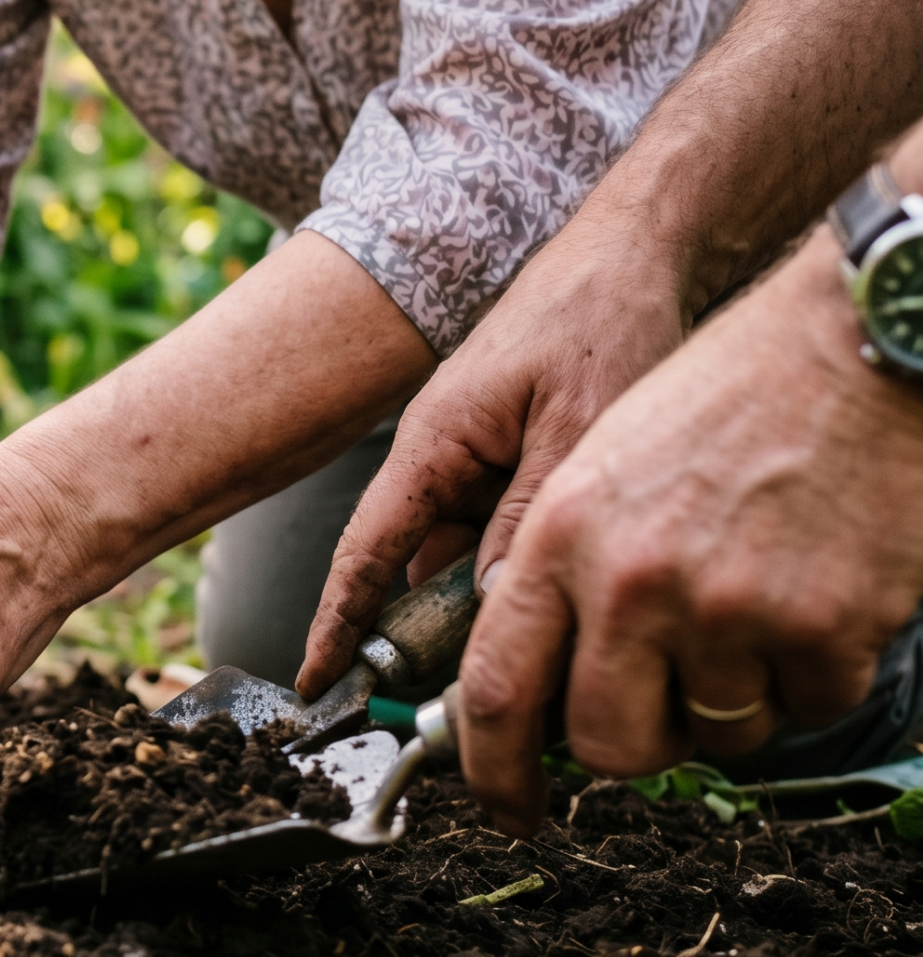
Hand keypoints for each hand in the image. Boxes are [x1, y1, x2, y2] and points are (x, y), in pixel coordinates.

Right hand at [296, 223, 684, 697]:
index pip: (367, 549)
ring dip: (488, 601)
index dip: (338, 622)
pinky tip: (570, 602)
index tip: (316, 682)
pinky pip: (502, 530)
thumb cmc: (603, 321)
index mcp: (434, 441)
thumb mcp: (577, 429)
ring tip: (537, 662)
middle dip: (426, 633)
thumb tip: (498, 605)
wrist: (640, 252)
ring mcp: (479, 457)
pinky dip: (522, 567)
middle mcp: (444, 454)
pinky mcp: (515, 457)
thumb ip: (530, 519)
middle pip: (414, 565)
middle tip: (462, 703)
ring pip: (465, 554)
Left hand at [459, 236, 922, 834]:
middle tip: (662, 704)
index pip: (495, 689)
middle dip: (633, 744)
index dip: (492, 770)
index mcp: (557, 537)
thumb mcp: (598, 464)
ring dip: (734, 698)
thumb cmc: (725, 395)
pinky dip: (813, 670)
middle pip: (607, 744)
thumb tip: (536, 680)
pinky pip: (806, 707)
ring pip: (717, 733)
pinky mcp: (826, 628)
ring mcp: (731, 609)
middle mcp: (633, 581)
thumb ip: (558, 570)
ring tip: (753, 601)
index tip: (505, 809)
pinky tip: (818, 590)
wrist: (853, 342)